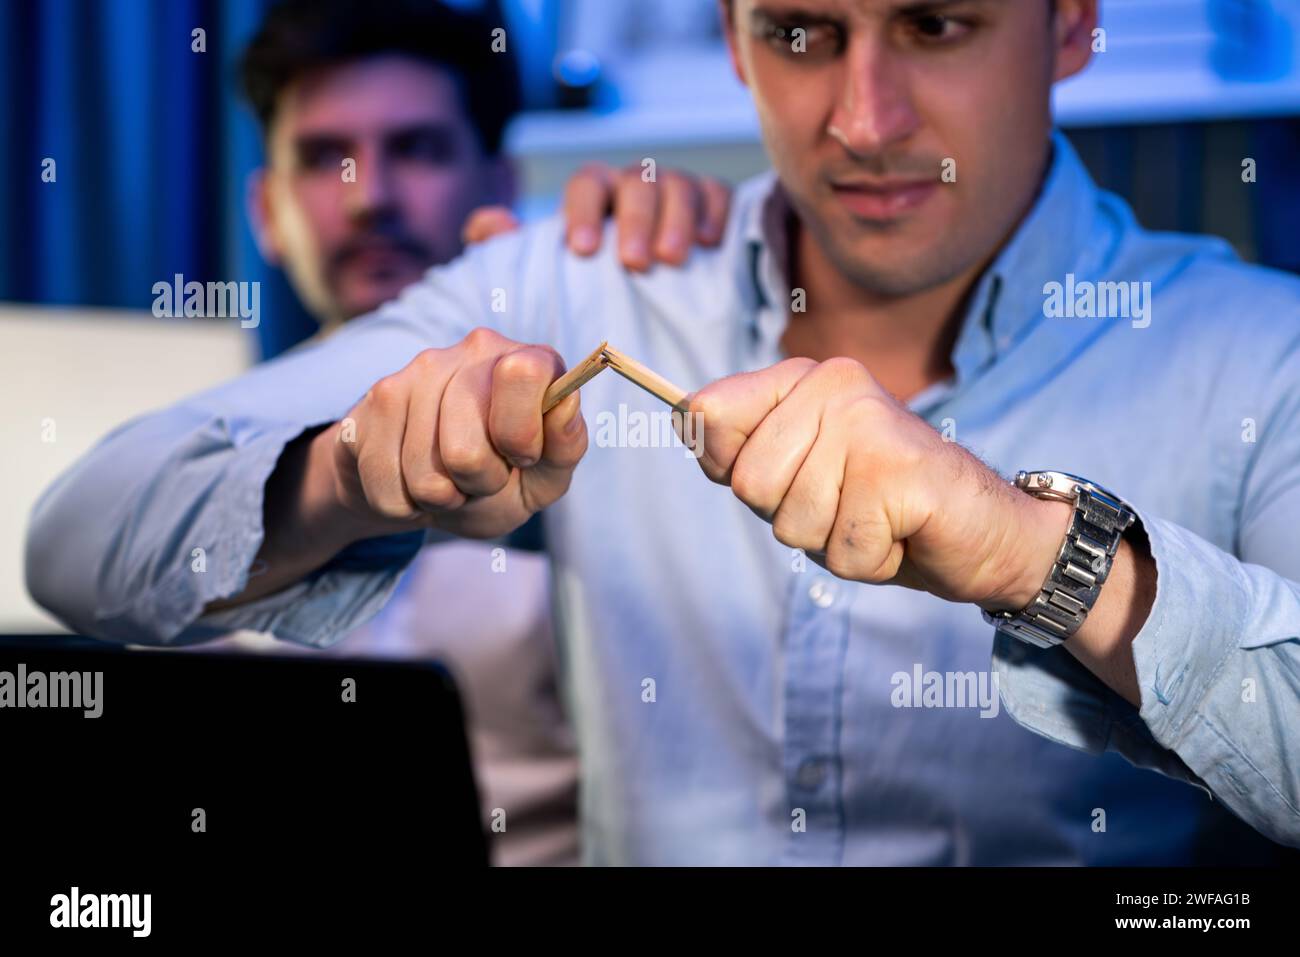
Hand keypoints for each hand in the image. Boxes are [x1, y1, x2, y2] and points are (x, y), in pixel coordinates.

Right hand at [325, 327, 587, 541]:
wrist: (422, 493)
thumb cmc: (497, 481)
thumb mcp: (543, 478)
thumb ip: (564, 447)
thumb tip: (565, 402)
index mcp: (528, 360)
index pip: (523, 374)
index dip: (521, 436)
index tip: (521, 456)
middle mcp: (471, 350)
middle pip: (465, 450)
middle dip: (477, 483)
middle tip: (481, 475)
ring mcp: (415, 371)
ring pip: (423, 473)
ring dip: (439, 496)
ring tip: (447, 478)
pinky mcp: (372, 401)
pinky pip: (385, 482)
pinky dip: (402, 503)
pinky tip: (410, 481)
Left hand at [461, 163, 731, 270]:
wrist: (642, 301)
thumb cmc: (586, 283)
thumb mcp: (541, 269)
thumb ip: (505, 248)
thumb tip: (489, 225)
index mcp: (594, 194)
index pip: (587, 183)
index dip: (583, 211)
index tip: (581, 251)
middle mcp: (634, 186)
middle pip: (637, 182)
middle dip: (635, 219)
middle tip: (634, 262)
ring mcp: (675, 192)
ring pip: (678, 184)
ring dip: (675, 219)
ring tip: (672, 259)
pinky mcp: (711, 205)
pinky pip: (717, 194)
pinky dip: (714, 212)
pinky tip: (709, 242)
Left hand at [685, 357, 1071, 609]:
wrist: (984, 534)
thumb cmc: (881, 508)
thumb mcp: (795, 477)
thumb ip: (738, 449)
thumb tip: (684, 415)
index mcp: (801, 378)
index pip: (707, 417)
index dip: (734, 468)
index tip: (794, 473)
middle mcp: (833, 384)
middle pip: (748, 484)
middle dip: (792, 517)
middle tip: (849, 504)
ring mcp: (866, 422)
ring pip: (792, 521)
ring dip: (832, 542)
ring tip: (876, 517)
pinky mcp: (896, 468)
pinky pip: (841, 548)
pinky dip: (869, 559)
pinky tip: (901, 532)